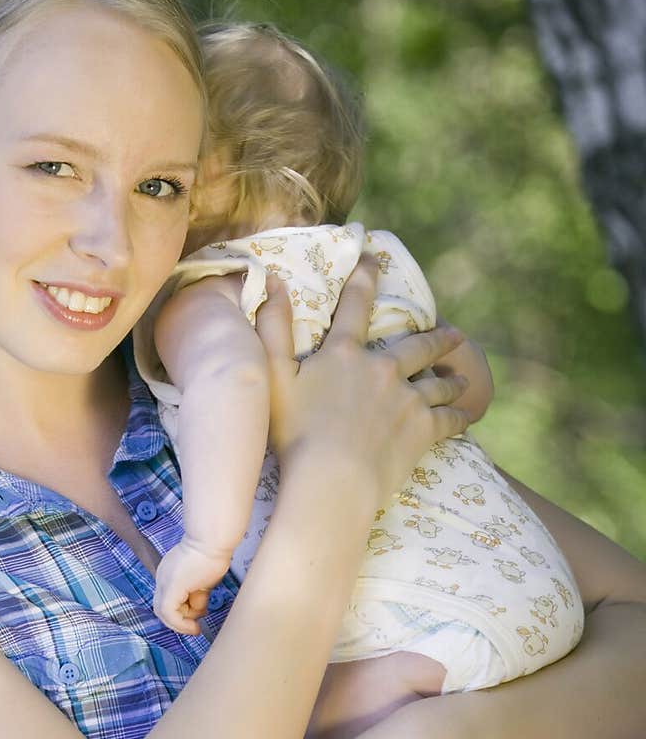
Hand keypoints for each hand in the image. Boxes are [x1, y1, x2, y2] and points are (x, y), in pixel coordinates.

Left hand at [153, 536, 232, 635]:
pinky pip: (169, 613)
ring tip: (200, 616)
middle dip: (178, 621)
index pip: (166, 599)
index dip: (179, 613)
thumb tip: (199, 608)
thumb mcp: (203, 580)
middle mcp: (163, 577)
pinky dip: (180, 624)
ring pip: (163, 613)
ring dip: (183, 621)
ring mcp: (165, 582)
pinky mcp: (171, 587)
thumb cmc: (213, 554)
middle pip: (161, 608)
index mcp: (169, 573)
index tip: (195, 617)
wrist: (213, 541)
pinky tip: (194, 628)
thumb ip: (197, 593)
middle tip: (194, 627)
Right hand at [254, 259, 471, 504]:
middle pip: (416, 346)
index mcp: (344, 354)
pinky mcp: (423, 430)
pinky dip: (459, 415)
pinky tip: (468, 415)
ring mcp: (408, 399)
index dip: (365, 277)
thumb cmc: (295, 433)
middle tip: (453, 333)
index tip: (375, 258)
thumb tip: (273, 281)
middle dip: (436, 337)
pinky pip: (449, 419)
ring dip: (452, 378)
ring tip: (462, 378)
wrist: (332, 480)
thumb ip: (272, 328)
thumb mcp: (271, 377)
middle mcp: (382, 368)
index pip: (356, 306)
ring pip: (438, 382)